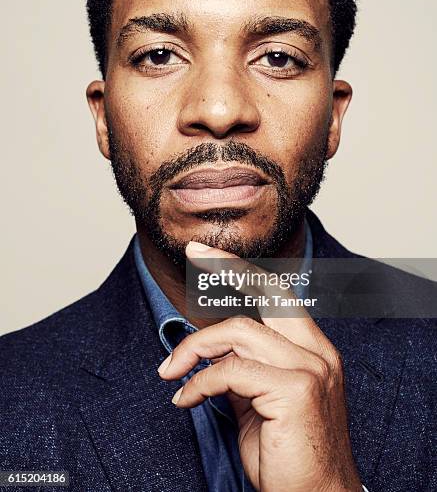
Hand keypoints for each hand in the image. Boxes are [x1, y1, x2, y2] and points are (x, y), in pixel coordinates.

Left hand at [158, 242, 361, 491]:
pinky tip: (186, 399)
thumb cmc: (287, 455)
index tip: (210, 254)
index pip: (278, 295)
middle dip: (226, 266)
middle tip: (192, 253)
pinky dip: (200, 382)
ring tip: (172, 373)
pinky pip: (231, 371)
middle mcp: (317, 352)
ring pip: (239, 332)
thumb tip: (209, 351)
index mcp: (313, 350)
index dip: (242, 270)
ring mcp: (310, 369)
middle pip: (266, 293)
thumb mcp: (260, 402)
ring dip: (195, 349)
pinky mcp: (296, 390)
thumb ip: (243, 369)